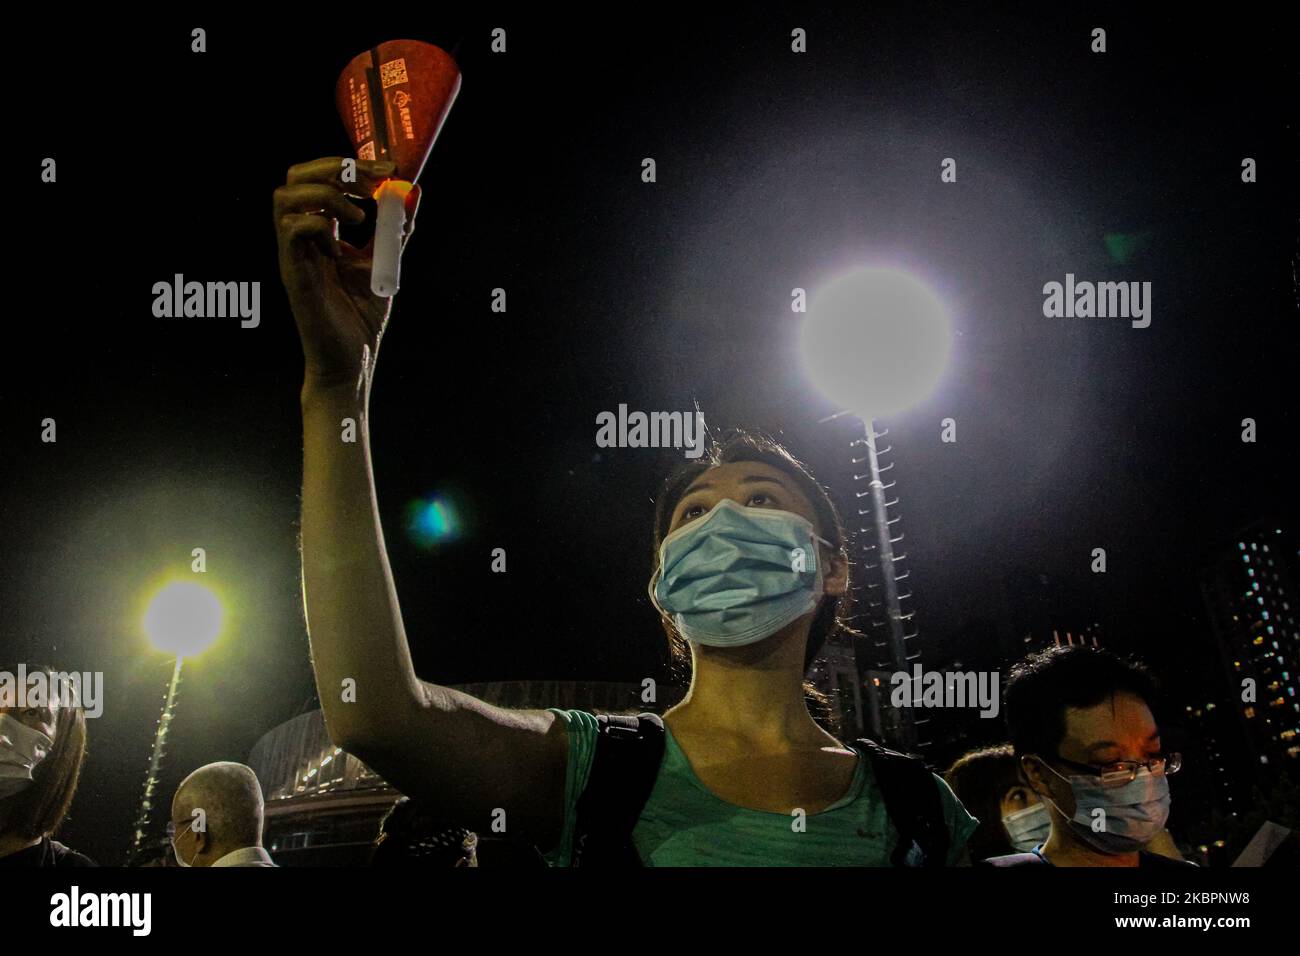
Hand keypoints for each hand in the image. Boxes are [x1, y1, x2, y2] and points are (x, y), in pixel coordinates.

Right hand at [273, 157, 421, 390]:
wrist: (352, 358)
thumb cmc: (361, 316)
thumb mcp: (385, 262)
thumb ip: (395, 229)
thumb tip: (411, 193)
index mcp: (322, 230)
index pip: (321, 176)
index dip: (352, 164)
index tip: (388, 169)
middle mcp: (302, 236)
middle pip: (295, 175)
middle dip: (335, 167)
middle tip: (370, 183)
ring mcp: (294, 254)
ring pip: (285, 197)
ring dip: (327, 196)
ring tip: (359, 219)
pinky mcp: (293, 274)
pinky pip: (292, 231)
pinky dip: (320, 228)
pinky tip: (341, 251)